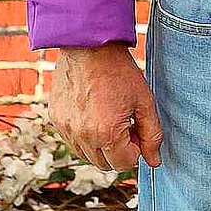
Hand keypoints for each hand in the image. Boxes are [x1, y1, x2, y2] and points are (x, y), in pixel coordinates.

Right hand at [47, 45, 162, 169]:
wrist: (89, 45)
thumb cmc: (120, 72)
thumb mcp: (144, 102)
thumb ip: (152, 135)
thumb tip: (154, 162)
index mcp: (107, 133)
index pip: (124, 164)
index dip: (136, 149)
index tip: (136, 129)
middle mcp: (83, 135)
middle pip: (105, 164)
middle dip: (118, 151)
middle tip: (125, 125)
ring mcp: (66, 128)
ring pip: (86, 155)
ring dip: (100, 146)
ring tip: (109, 118)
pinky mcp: (56, 119)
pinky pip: (72, 140)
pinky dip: (84, 135)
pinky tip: (93, 113)